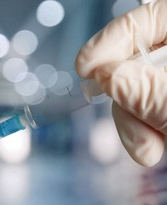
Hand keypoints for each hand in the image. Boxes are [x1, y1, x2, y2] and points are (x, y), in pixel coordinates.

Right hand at [75, 0, 166, 166]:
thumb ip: (153, 90)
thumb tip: (107, 78)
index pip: (150, 20)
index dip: (111, 41)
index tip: (85, 68)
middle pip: (137, 62)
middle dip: (125, 98)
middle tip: (129, 126)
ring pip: (137, 91)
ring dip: (134, 123)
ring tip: (150, 150)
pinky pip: (146, 111)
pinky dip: (143, 131)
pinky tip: (154, 147)